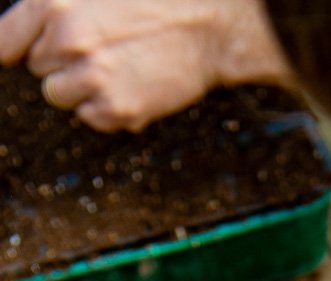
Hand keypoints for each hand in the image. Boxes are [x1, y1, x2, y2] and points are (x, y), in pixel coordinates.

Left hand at [0, 0, 292, 130]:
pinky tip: (134, 86)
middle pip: (39, 70)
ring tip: (118, 70)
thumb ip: (54, 13)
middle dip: (63, 64)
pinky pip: (91, 118)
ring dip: (83, 89)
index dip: (14, 50)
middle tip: (103, 51)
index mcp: (52, 5)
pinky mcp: (116, 110)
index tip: (21, 56)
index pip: (5, 43)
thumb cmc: (153, 4)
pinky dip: (109, 109)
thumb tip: (22, 42)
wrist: (208, 29)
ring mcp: (91, 78)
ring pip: (61, 97)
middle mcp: (67, 41)